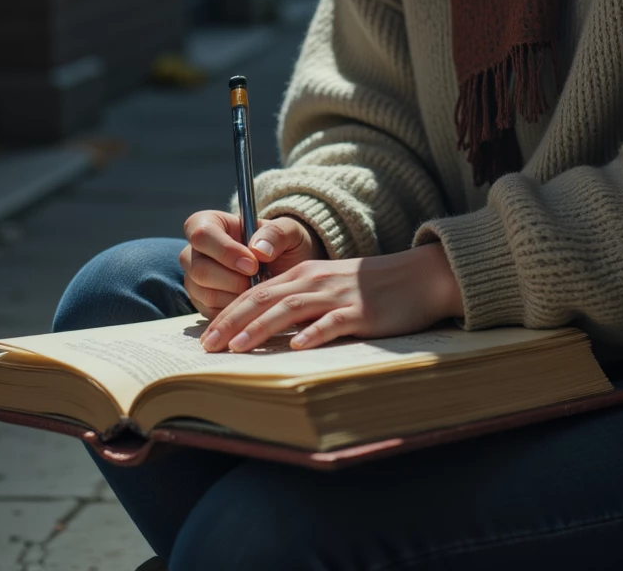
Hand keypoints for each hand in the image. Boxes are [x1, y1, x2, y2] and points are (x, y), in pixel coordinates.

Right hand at [180, 209, 325, 320]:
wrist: (285, 270)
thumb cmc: (281, 245)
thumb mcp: (288, 231)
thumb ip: (276, 233)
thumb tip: (258, 250)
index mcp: (209, 223)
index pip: (202, 234)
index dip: (225, 251)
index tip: (253, 264)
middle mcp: (195, 252)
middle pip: (200, 269)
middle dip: (234, 280)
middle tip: (259, 280)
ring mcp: (194, 280)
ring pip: (205, 294)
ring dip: (236, 296)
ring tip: (257, 288)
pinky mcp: (201, 304)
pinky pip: (211, 313)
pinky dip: (235, 312)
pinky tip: (251, 301)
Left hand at [199, 242, 463, 352]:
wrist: (418, 277)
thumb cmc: (370, 289)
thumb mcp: (328, 288)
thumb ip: (299, 304)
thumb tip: (263, 331)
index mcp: (305, 274)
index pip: (257, 292)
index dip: (229, 313)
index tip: (205, 336)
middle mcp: (316, 281)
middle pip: (265, 298)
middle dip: (233, 321)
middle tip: (208, 346)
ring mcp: (338, 295)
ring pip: (291, 309)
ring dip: (261, 327)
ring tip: (238, 347)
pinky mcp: (361, 311)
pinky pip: (333, 322)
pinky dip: (314, 333)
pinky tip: (297, 346)